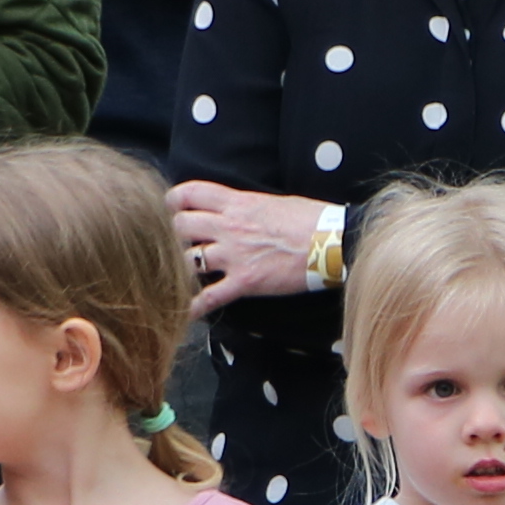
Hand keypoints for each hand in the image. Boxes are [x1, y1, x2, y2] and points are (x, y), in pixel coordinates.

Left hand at [172, 180, 336, 304]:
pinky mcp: (244, 282)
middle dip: (172, 235)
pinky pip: (208, 297)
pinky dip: (192, 306)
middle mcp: (229, 227)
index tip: (171, 209)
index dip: (173, 201)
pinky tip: (182, 311)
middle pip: (179, 226)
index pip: (189, 193)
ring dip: (180, 268)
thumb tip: (235, 210)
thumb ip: (245, 206)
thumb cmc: (311, 219)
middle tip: (175, 245)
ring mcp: (234, 256)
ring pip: (186, 260)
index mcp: (237, 203)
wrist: (333, 242)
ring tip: (179, 275)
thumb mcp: (272, 201)